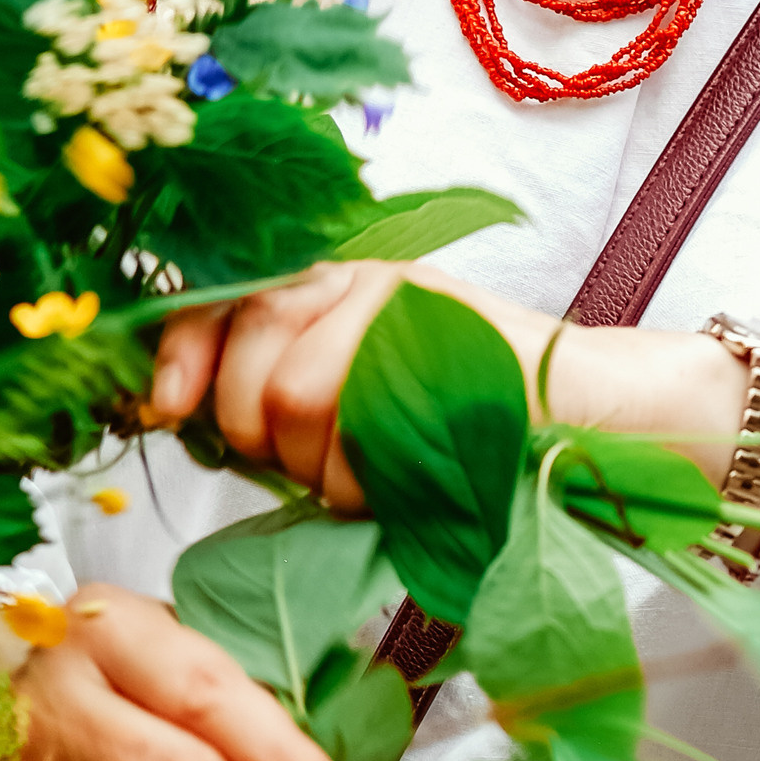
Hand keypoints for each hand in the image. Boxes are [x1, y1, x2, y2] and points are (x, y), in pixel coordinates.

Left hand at [140, 263, 759, 502]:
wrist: (597, 414)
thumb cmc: (470, 422)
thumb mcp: (359, 395)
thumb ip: (278, 386)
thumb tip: (173, 409)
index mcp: (331, 279)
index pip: (220, 300)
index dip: (178, 358)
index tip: (161, 411)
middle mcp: (359, 279)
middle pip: (250, 370)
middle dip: (258, 443)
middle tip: (308, 467)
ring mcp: (402, 307)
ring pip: (294, 403)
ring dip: (320, 471)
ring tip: (369, 476)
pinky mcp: (439, 344)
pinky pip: (357, 430)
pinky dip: (366, 481)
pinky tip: (401, 480)